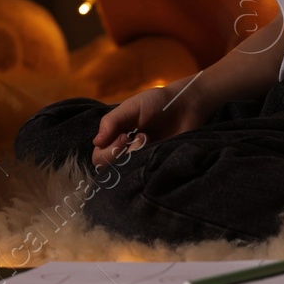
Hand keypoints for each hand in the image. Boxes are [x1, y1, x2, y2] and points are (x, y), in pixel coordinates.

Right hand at [89, 77, 209, 167]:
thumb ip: (111, 121)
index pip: (98, 157)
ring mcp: (142, 164)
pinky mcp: (158, 169)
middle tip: (140, 137)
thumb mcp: (130, 107)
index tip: (124, 135)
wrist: (187, 107)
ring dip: (137, 157)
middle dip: (122, 154)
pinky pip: (147, 180)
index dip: (108, 150)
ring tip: (151, 141)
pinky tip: (159, 150)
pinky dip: (149, 166)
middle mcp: (126, 155)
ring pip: (127, 176)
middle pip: (109, 170)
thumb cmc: (156, 104)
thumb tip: (96, 142)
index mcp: (115, 140)